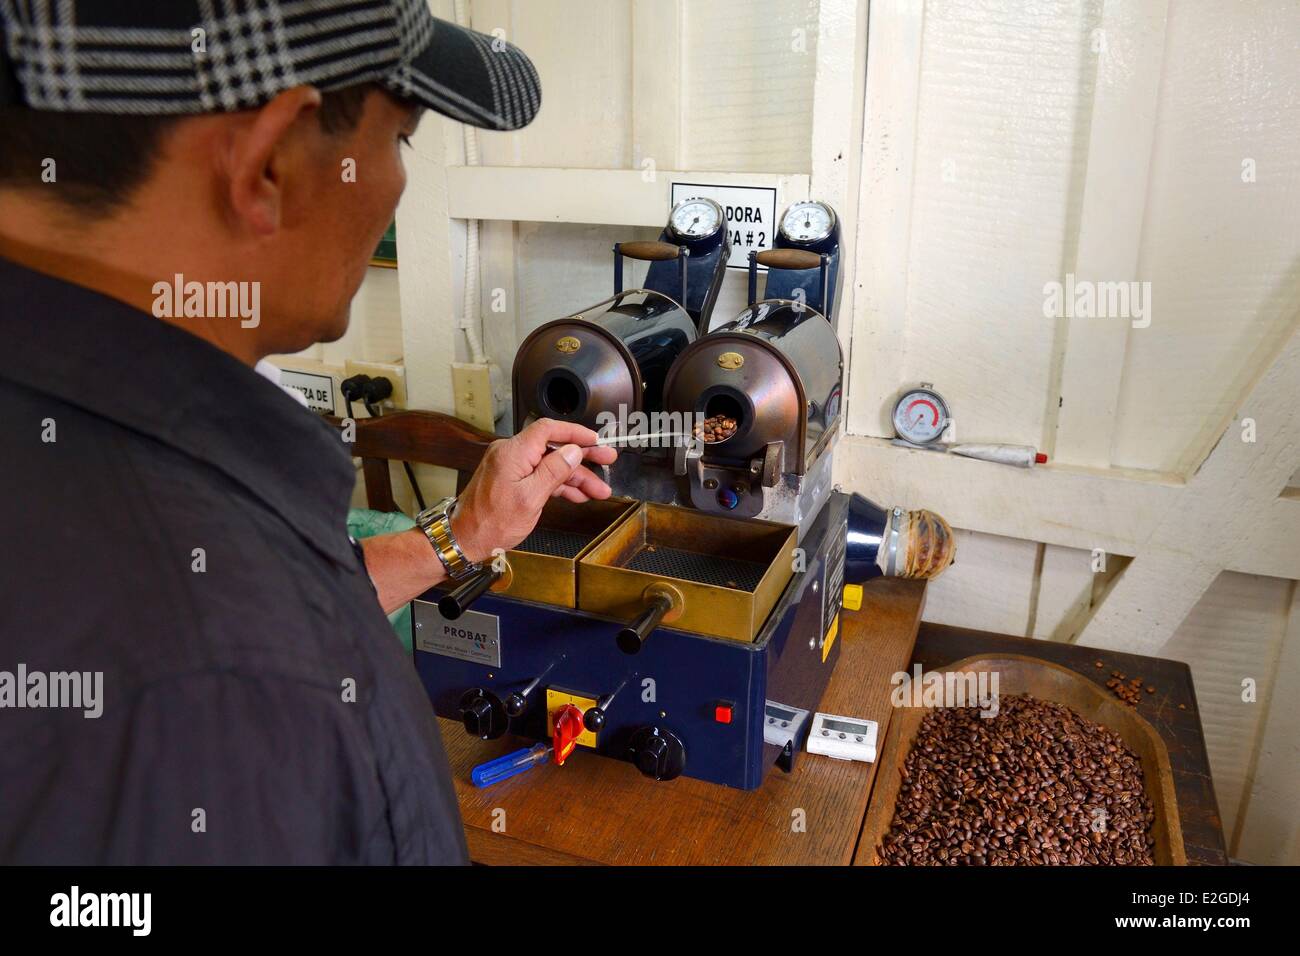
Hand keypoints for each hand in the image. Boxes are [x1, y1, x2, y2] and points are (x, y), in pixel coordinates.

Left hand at [451, 418, 617, 563]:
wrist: (465, 540)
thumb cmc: (490, 523)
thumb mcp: (530, 498)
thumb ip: (554, 471)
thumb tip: (573, 452)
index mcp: (513, 452)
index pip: (548, 430)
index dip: (575, 432)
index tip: (595, 440)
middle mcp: (510, 455)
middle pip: (554, 448)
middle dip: (583, 456)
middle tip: (607, 458)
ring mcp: (511, 468)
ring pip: (550, 466)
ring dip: (576, 477)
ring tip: (599, 489)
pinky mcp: (512, 480)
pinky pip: (541, 477)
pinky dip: (560, 485)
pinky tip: (578, 494)